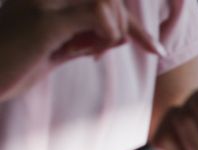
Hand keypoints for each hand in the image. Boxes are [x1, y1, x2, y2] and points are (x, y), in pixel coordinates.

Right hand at [0, 0, 163, 101]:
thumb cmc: (10, 67)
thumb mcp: (54, 49)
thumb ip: (82, 36)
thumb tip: (119, 34)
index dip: (131, 21)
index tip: (155, 48)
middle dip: (127, 27)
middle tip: (121, 52)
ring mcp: (43, 1)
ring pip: (107, 3)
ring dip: (115, 31)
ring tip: (91, 53)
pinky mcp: (44, 19)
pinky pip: (98, 15)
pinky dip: (108, 36)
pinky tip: (90, 53)